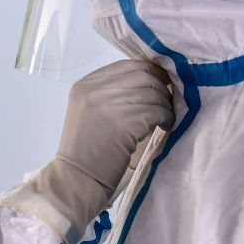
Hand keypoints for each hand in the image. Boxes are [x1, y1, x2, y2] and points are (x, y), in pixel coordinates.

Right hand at [56, 59, 173, 194]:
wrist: (76, 178)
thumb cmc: (85, 149)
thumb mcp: (89, 111)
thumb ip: (111, 93)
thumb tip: (150, 81)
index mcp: (86, 84)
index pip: (126, 65)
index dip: (149, 72)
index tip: (160, 83)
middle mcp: (96, 90)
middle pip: (142, 75)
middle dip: (161, 87)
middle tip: (166, 102)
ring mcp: (109, 104)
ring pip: (153, 93)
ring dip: (165, 105)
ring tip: (165, 117)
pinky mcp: (125, 123)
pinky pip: (157, 111)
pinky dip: (166, 118)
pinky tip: (165, 126)